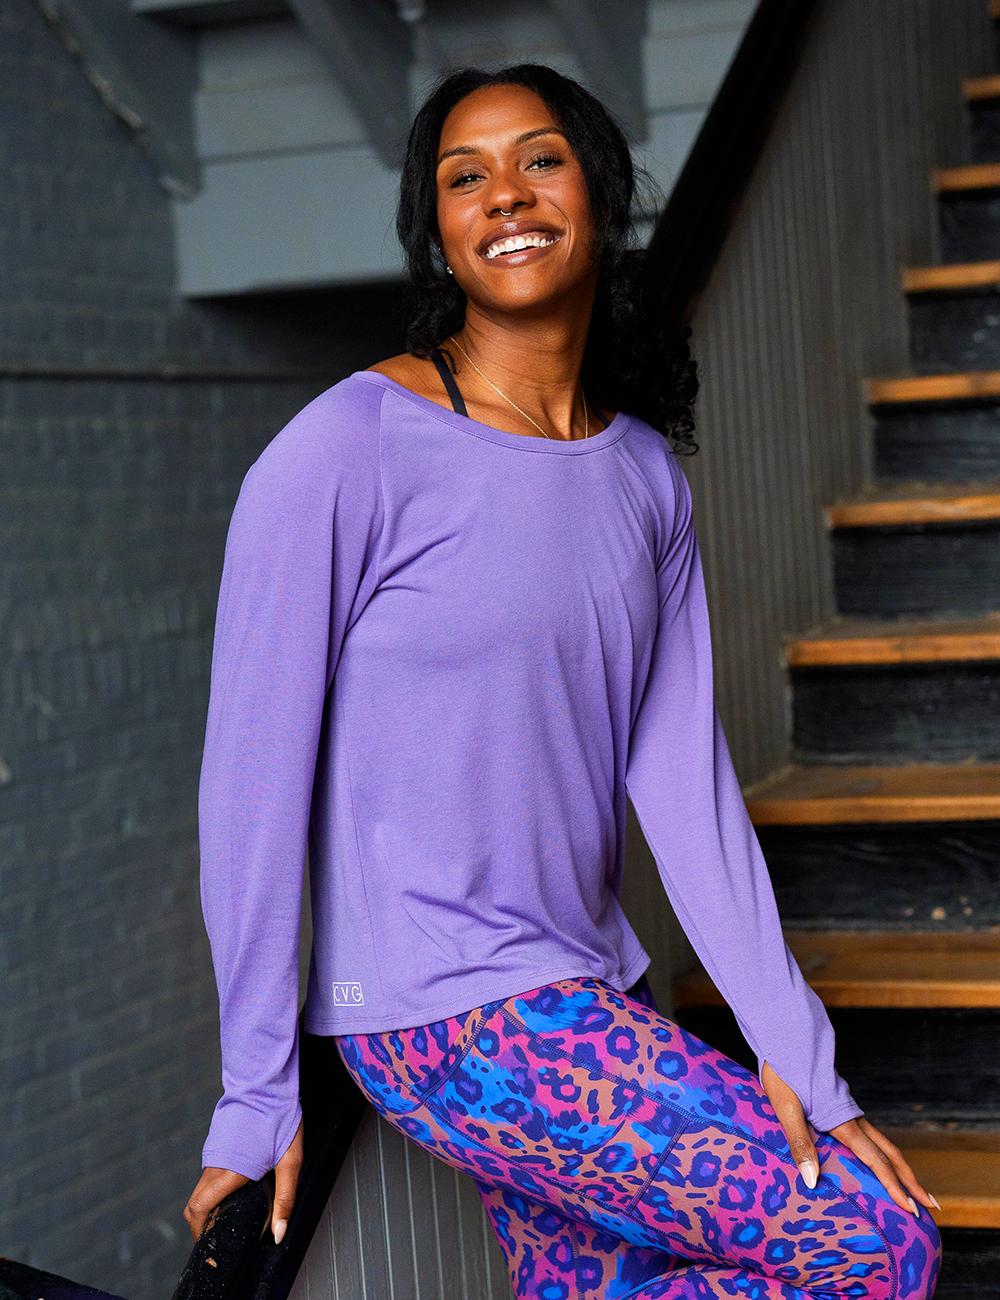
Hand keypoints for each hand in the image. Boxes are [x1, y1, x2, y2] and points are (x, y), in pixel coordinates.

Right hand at [184, 1119, 303, 1244]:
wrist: (266, 1081)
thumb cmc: (280, 1117)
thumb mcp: (290, 1161)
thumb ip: (285, 1199)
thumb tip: (278, 1235)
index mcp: (228, 1172)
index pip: (199, 1210)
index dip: (200, 1232)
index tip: (211, 1246)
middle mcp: (214, 1163)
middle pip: (196, 1203)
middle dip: (204, 1223)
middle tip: (224, 1236)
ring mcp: (213, 1152)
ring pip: (202, 1188)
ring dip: (211, 1205)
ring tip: (234, 1214)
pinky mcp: (216, 1143)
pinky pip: (209, 1173)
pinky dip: (215, 1188)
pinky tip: (237, 1188)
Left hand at [760, 1062, 939, 1216]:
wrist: (787, 1040)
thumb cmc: (784, 1073)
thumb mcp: (786, 1108)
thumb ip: (799, 1143)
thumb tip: (812, 1181)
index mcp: (843, 1122)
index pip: (876, 1161)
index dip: (894, 1187)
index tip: (911, 1210)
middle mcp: (853, 1119)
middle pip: (891, 1155)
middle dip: (911, 1182)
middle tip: (931, 1206)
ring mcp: (850, 1113)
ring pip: (884, 1145)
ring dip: (901, 1169)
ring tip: (914, 1190)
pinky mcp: (842, 1109)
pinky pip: (870, 1137)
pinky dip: (883, 1156)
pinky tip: (880, 1164)